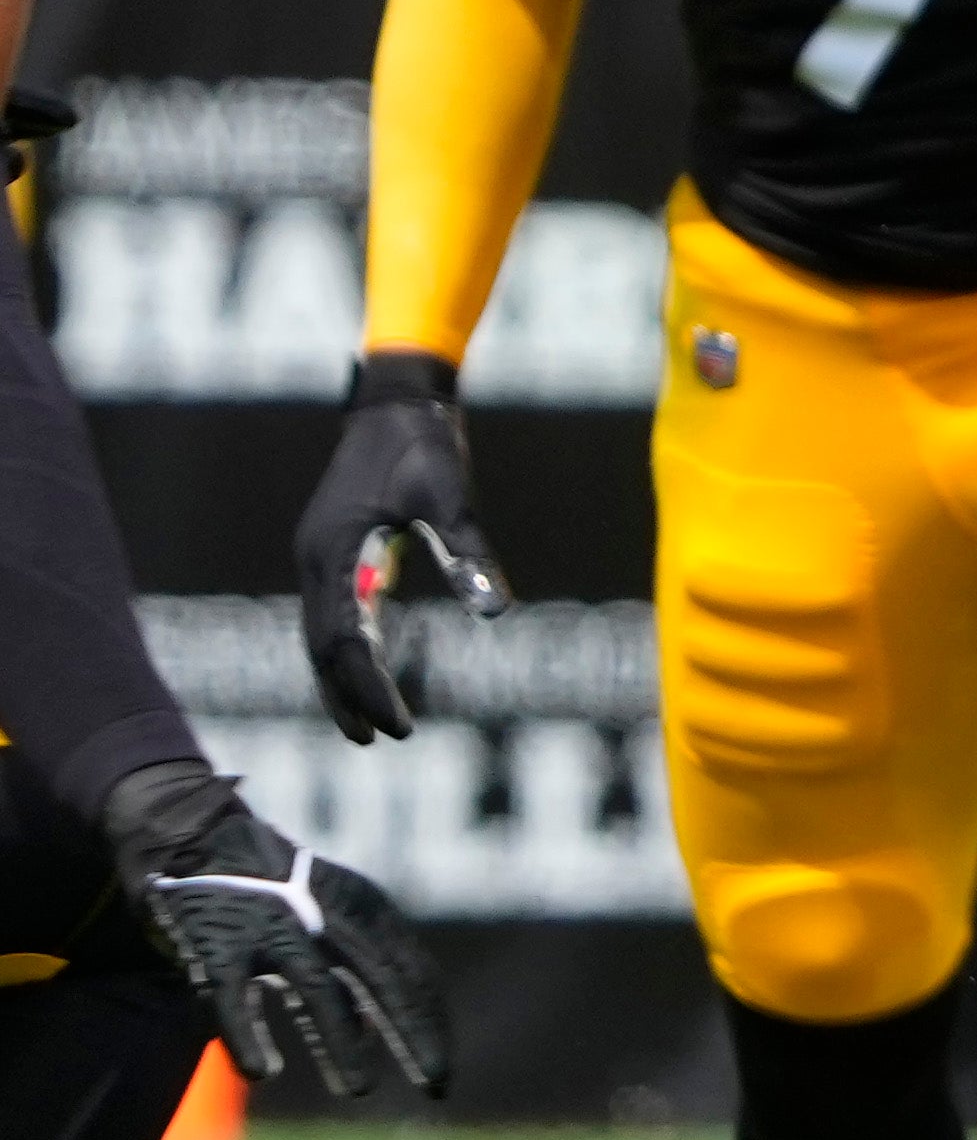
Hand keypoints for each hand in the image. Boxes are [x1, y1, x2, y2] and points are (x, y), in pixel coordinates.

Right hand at [98, 760, 449, 1098]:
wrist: (196, 839)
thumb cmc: (275, 893)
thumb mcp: (331, 916)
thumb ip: (356, 965)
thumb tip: (377, 1027)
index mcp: (362, 911)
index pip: (411, 974)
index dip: (430, 1026)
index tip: (441, 1076)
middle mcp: (326, 917)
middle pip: (383, 980)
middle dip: (413, 1034)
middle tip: (436, 1086)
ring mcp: (272, 929)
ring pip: (317, 990)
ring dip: (342, 1043)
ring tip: (359, 1088)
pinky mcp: (215, 946)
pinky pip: (232, 998)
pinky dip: (248, 1036)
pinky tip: (263, 1071)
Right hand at [290, 351, 503, 744]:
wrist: (399, 399)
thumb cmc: (424, 444)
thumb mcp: (450, 497)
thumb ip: (468, 552)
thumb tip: (495, 610)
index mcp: (334, 553)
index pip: (341, 641)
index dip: (366, 687)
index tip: (397, 726)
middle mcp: (317, 559)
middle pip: (320, 646)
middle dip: (346, 695)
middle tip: (376, 740)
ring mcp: (321, 554)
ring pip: (320, 632)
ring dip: (340, 677)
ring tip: (367, 723)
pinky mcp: (336, 547)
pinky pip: (334, 610)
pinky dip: (346, 645)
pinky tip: (370, 663)